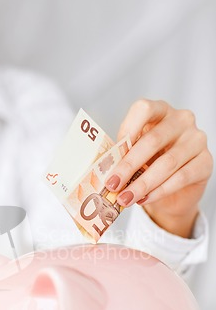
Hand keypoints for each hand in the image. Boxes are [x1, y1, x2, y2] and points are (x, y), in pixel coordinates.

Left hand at [105, 99, 212, 237]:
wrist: (174, 191)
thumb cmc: (150, 166)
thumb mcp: (134, 156)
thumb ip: (123, 155)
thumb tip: (104, 167)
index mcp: (160, 110)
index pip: (144, 109)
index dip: (127, 130)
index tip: (112, 154)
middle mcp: (181, 120)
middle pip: (153, 140)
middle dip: (129, 165)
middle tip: (112, 184)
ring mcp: (196, 140)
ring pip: (167, 163)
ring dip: (142, 184)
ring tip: (125, 198)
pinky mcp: (206, 162)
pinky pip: (181, 177)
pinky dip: (159, 191)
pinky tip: (143, 199)